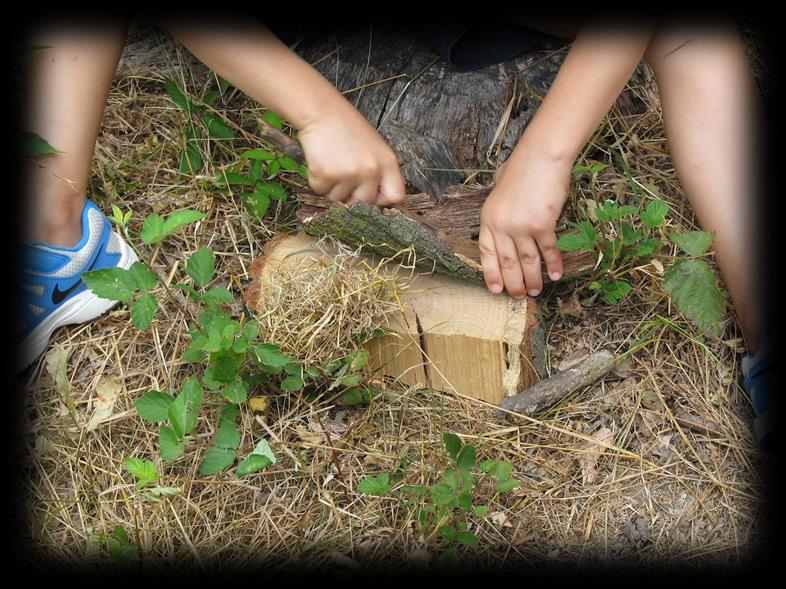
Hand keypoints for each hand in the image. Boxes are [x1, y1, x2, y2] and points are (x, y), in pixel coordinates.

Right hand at [298, 107, 404, 206]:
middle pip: (364, 203)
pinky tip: (320, 161)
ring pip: (339, 199)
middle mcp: (372, 170)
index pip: (395, 196)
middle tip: (343, 175)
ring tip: (332, 162)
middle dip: (351, 195)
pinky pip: (321, 190)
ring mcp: (350, 173)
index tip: (371, 194)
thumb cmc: (347, 127)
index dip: (381, 199)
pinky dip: (317, 180)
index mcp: (388, 162)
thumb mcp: (374, 147)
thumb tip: (374, 199)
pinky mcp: (327, 175)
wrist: (321, 111)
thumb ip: (379, 171)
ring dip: (332, 187)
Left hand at [479, 152, 570, 297]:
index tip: (496, 290)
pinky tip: (556, 275)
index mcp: (488, 218)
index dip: (491, 274)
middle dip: (514, 283)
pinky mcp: (542, 225)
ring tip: (536, 291)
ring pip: (527, 261)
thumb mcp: (499, 190)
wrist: (540, 157)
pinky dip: (553, 265)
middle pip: (507, 262)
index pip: (486, 253)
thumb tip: (505, 223)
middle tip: (520, 297)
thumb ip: (500, 211)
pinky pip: (548, 250)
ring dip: (533, 279)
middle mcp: (502, 226)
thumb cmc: (522, 169)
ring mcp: (521, 227)